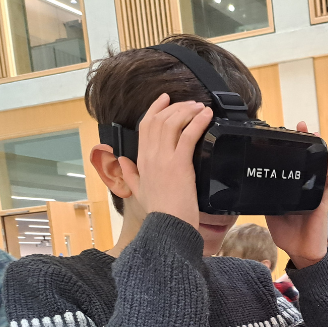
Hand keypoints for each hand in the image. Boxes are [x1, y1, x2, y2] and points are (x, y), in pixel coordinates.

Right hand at [117, 93, 212, 228]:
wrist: (169, 227)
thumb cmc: (159, 213)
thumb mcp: (139, 192)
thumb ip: (130, 175)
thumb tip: (121, 160)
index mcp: (141, 161)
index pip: (145, 126)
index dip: (155, 109)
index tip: (165, 99)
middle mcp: (150, 156)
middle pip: (159, 120)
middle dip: (176, 107)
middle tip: (190, 103)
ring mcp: (164, 159)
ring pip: (172, 123)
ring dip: (188, 111)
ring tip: (200, 108)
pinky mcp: (180, 164)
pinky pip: (188, 135)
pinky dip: (198, 122)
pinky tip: (206, 116)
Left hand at [264, 122, 327, 268]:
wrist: (300, 252)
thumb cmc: (289, 235)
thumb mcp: (272, 214)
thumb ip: (266, 199)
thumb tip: (252, 187)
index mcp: (293, 190)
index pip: (293, 165)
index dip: (290, 150)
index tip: (284, 134)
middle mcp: (306, 189)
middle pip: (307, 161)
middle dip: (305, 142)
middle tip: (300, 126)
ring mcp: (316, 194)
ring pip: (319, 168)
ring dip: (319, 151)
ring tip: (315, 134)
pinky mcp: (322, 204)